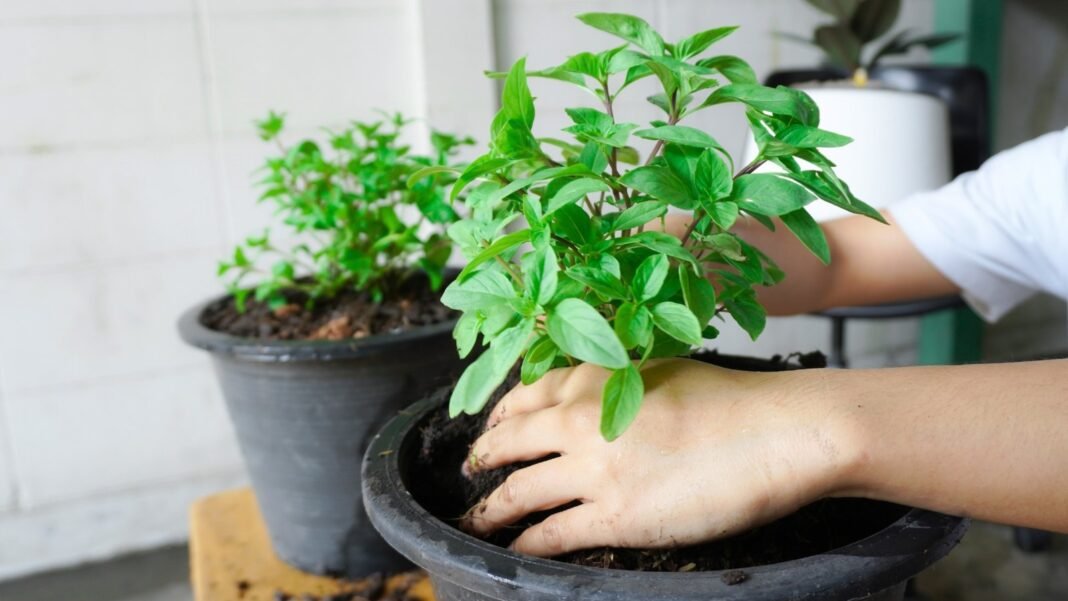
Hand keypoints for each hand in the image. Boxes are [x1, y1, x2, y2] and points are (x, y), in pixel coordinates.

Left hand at [461, 358, 858, 556]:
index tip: (491, 428)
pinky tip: (514, 551)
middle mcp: (581, 417)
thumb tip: (583, 399)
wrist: (778, 433)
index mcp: (593, 377)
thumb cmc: (731, 401)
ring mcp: (595, 469)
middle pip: (508, 442)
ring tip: (476, 520)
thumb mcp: (658, 369)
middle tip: (470, 470)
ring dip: (490, 509)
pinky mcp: (616, 516)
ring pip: (517, 492)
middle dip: (481, 459)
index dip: (498, 416)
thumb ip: (612, 381)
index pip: (523, 396)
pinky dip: (524, 544)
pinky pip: (550, 535)